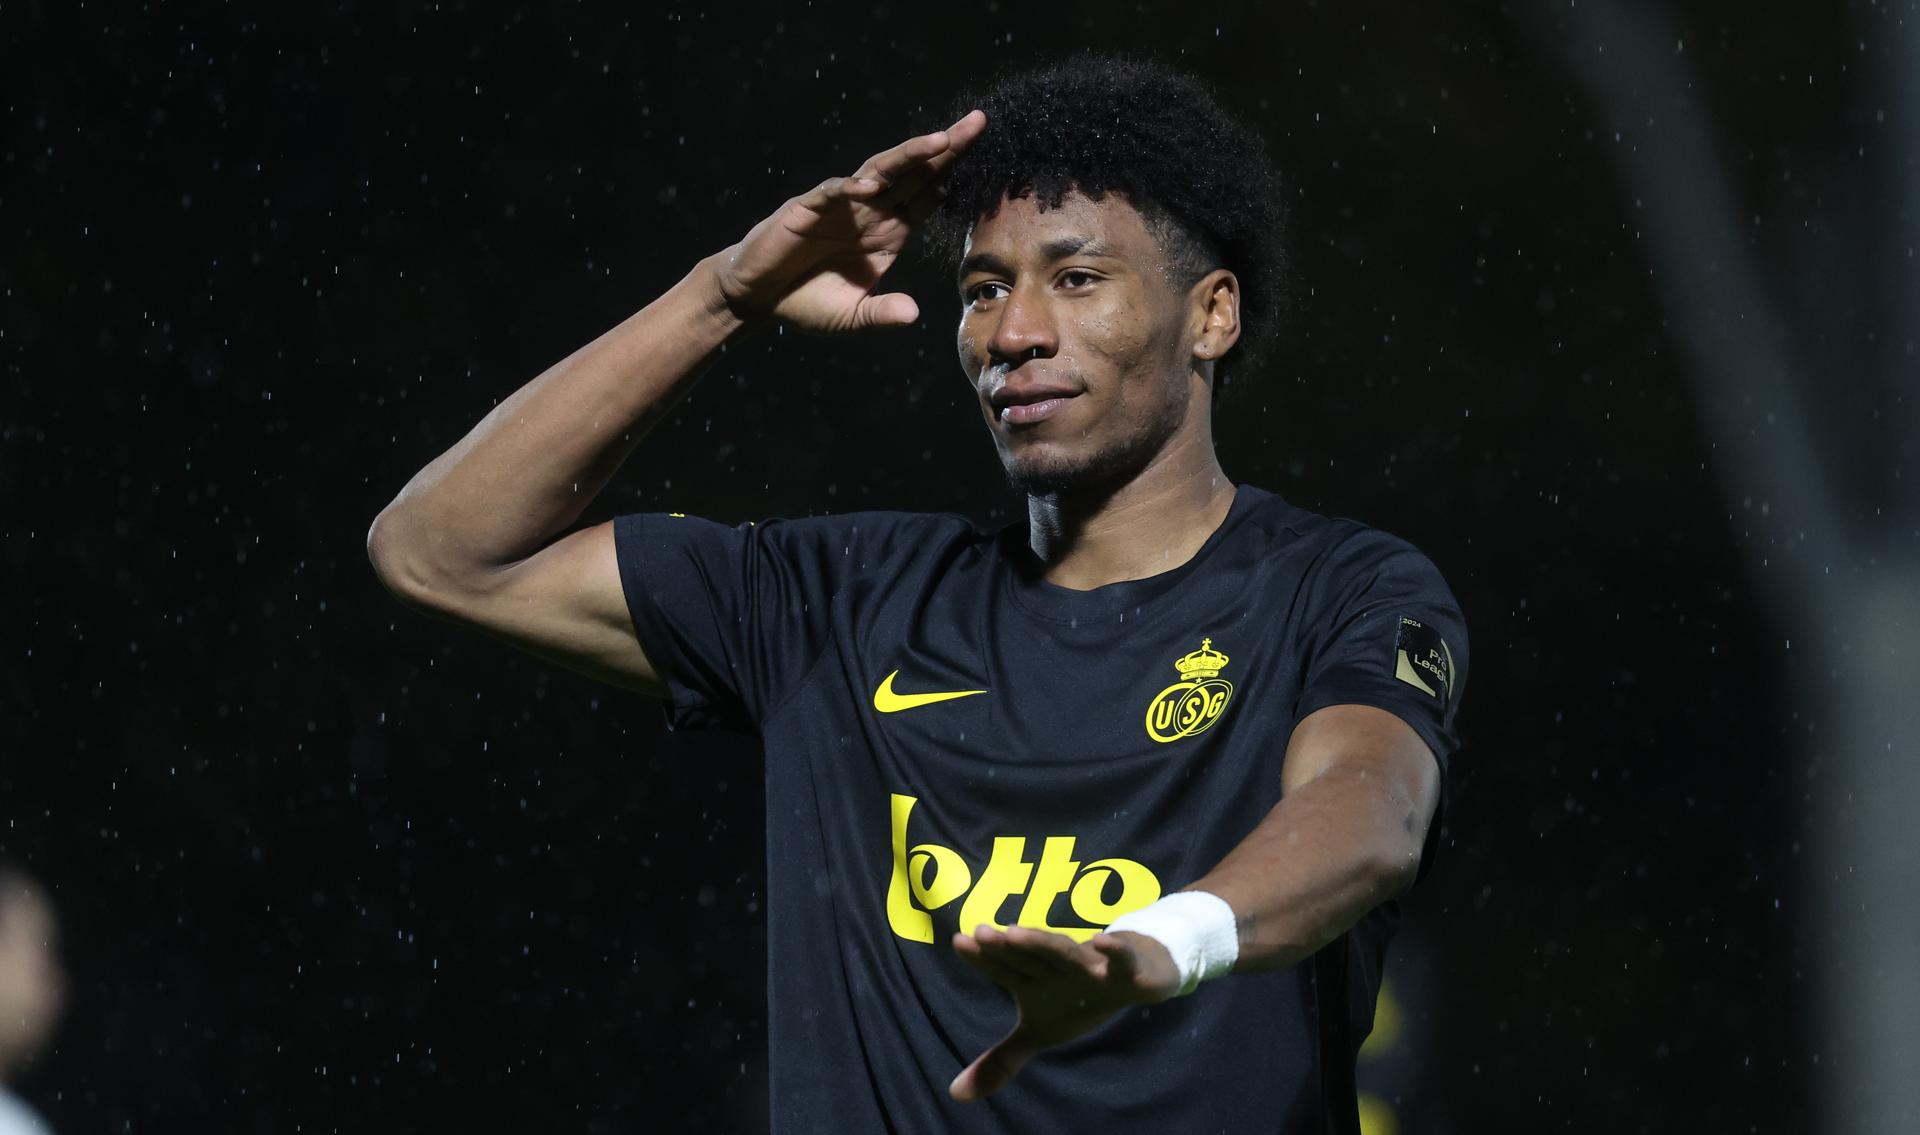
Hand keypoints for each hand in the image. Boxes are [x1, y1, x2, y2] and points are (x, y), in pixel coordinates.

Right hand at [711, 109, 987, 332]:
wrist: (757, 296)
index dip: (954, 174)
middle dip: (945, 148)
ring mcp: (841, 206)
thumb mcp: (851, 316)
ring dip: (909, 155)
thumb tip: (913, 314)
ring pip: (880, 171)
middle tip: (977, 123)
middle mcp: (870, 212)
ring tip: (939, 141)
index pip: (928, 196)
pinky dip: (849, 188)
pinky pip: (832, 193)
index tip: (985, 152)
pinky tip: (869, 185)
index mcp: (888, 233)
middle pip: (914, 172)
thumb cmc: (807, 301)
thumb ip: (881, 312)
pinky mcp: (807, 208)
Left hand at [948, 924, 1181, 1102]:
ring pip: (1063, 952)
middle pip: (1027, 956)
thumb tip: (956, 1095)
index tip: (959, 941)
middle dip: (1006, 946)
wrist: (1133, 976)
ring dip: (1042, 942)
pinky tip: (1102, 942)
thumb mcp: (1038, 1034)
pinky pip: (1120, 959)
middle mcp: (1056, 968)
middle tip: (981, 933)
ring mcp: (1089, 965)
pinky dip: (1113, 951)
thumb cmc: (1076, 1001)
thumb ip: (1001, 1060)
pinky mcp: (1124, 968)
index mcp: (1034, 980)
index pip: (1005, 969)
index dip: (983, 958)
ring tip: (1014, 933)